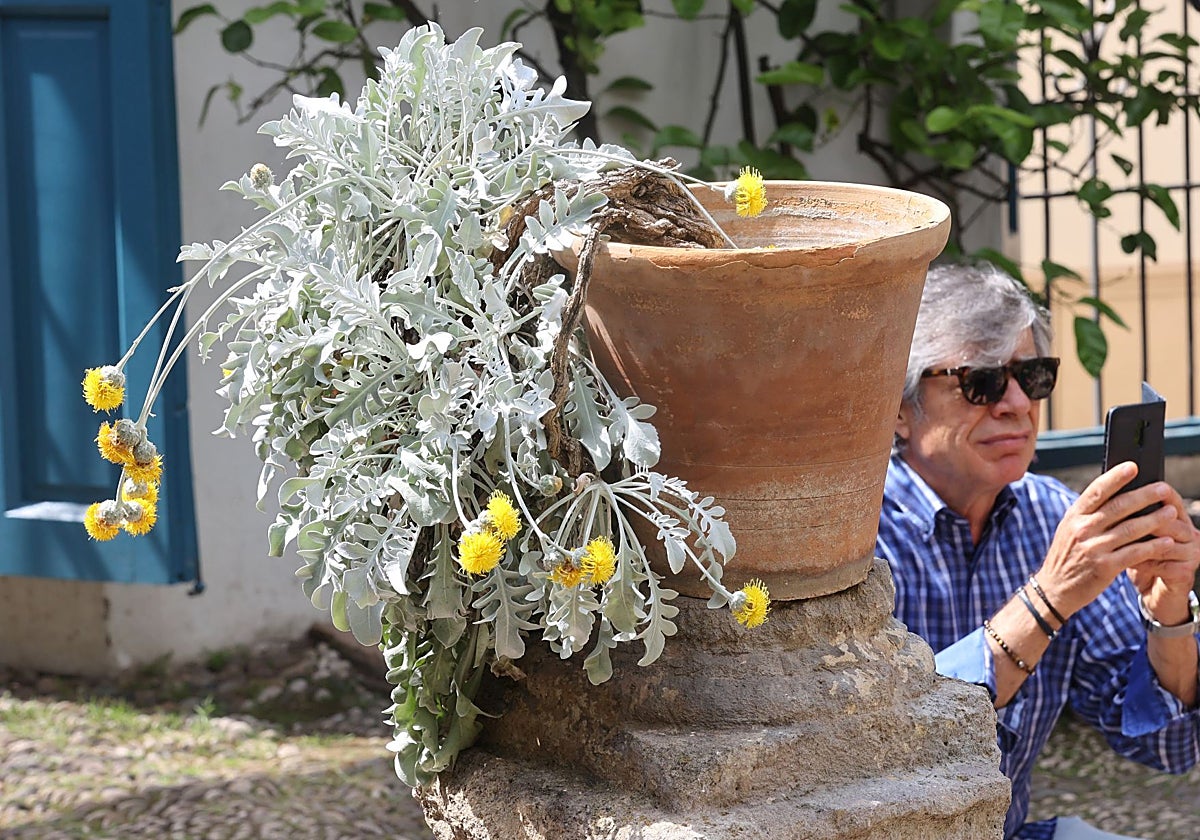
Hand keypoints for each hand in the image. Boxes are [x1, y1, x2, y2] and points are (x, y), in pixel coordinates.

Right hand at [1035, 462, 1178, 618]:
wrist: (1055, 589)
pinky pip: (1134, 553)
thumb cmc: (1067, 556)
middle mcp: (1082, 529)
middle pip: (1118, 507)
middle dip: (1144, 496)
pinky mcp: (1105, 567)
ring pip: (1130, 529)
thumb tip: (1115, 494)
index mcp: (1074, 516)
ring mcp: (1093, 548)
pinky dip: (1153, 547)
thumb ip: (1089, 514)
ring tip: (1171, 512)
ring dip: (1154, 520)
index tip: (1133, 467)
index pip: (1096, 491)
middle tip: (1164, 488)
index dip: (1115, 478)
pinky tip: (1167, 542)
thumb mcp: (1070, 530)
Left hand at [1126, 483, 1199, 624]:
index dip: (1150, 490)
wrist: (1153, 595)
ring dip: (1139, 540)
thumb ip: (1128, 517)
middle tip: (1114, 513)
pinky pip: (1162, 564)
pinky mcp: (1185, 574)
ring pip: (1164, 541)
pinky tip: (1124, 560)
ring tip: (1114, 539)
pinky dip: (1141, 562)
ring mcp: (1191, 554)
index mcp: (1178, 520)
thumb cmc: (1139, 560)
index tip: (1127, 482)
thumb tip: (1108, 493)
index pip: (1169, 498)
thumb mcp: (1132, 536)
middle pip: (1167, 518)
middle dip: (1140, 515)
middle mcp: (1190, 534)